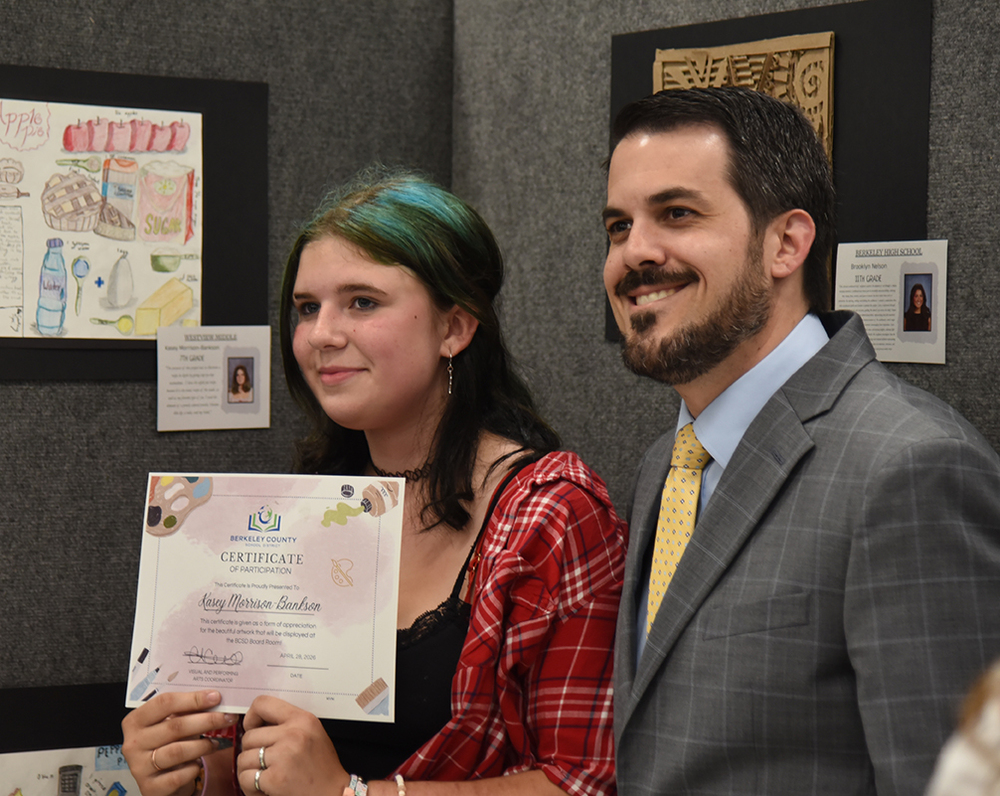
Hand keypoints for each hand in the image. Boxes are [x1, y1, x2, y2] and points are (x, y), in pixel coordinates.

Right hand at [122, 689, 237, 795]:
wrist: (159, 781)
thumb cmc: (167, 745)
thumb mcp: (170, 724)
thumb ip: (185, 711)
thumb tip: (215, 698)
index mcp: (136, 720)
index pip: (164, 703)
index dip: (193, 699)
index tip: (216, 697)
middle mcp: (133, 743)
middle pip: (174, 726)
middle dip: (207, 720)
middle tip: (227, 717)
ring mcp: (139, 767)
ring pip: (178, 751)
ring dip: (203, 745)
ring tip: (214, 743)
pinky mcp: (150, 787)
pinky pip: (179, 775)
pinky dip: (194, 768)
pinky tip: (198, 764)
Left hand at [238, 695, 347, 795]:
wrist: (334, 794)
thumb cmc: (322, 767)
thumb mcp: (312, 734)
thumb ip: (287, 725)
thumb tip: (255, 723)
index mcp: (302, 719)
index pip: (263, 704)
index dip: (251, 717)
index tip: (253, 728)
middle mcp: (293, 734)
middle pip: (249, 736)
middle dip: (251, 752)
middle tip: (263, 763)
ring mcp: (284, 755)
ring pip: (243, 758)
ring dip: (248, 771)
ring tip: (263, 777)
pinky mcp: (276, 778)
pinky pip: (246, 778)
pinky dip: (250, 787)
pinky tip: (263, 789)